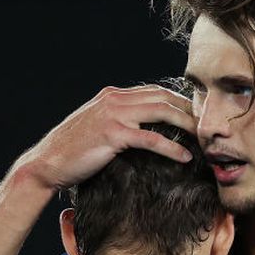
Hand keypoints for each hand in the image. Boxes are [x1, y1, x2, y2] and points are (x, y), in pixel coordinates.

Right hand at [16, 85, 195, 191]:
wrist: (46, 163)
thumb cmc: (71, 151)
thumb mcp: (97, 127)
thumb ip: (118, 121)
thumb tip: (141, 128)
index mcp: (113, 96)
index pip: (156, 91)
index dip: (180, 101)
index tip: (198, 115)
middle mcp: (115, 99)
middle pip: (164, 98)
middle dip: (190, 110)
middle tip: (209, 126)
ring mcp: (114, 115)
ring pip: (162, 113)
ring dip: (187, 125)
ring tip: (204, 139)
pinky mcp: (113, 135)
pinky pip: (151, 139)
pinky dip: (171, 148)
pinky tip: (185, 158)